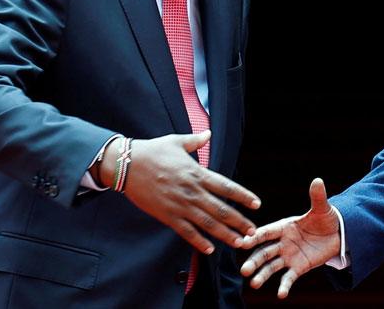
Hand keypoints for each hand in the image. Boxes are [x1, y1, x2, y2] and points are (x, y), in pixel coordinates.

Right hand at [102, 132, 260, 254]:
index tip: (256, 204)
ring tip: (238, 242)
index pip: (226, 187)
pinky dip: (199, 241)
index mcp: (197, 173)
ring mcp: (180, 205)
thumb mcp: (176, 142)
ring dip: (225, 234)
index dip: (243, 196)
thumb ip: (195, 141)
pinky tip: (210, 249)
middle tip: (253, 232)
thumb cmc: (152, 151)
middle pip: (221, 209)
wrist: (126, 165)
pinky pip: (186, 231)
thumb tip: (207, 133)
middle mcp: (192, 191)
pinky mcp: (167, 215)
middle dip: (239, 221)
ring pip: (208, 224)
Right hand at [240, 178, 340, 298]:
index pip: (266, 232)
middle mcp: (282, 242)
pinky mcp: (298, 267)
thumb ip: (317, 197)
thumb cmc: (325, 219)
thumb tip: (318, 180)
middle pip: (264, 252)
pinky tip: (280, 295)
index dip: (255, 237)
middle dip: (254, 261)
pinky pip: (289, 278)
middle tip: (244, 270)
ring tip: (254, 283)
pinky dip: (284, 286)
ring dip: (262, 275)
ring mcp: (289, 256)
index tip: (242, 242)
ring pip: (272, 267)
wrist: (337, 235)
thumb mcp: (322, 208)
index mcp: (284, 226)